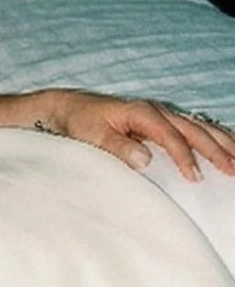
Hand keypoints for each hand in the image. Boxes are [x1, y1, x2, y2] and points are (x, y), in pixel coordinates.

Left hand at [38, 90, 234, 181]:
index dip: (184, 156)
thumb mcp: (91, 135)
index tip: (196, 178)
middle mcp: (156, 111)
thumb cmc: (79, 122)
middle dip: (216, 150)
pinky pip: (194, 129)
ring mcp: (161, 115)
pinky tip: (228, 149)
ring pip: (200, 128)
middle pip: (193, 130)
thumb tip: (145, 159)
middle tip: (234, 171)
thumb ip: (116, 147)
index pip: (170, 135)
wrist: (68, 108)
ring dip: (222, 143)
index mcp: (141, 112)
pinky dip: (214, 138)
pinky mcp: (162, 123)